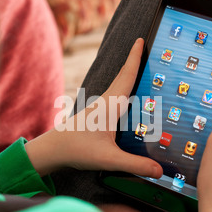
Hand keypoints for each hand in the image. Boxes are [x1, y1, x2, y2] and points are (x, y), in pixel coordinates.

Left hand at [25, 39, 162, 178]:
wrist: (52, 150)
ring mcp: (100, 107)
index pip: (127, 76)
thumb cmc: (77, 150)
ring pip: (119, 86)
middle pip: (124, 77)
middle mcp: (106, 102)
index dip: (136, 58)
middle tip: (147, 48)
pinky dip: (125, 90)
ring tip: (144, 69)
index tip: (140, 40)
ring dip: (130, 75)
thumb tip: (159, 172)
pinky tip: (130, 99)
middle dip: (136, 62)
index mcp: (111, 105)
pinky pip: (116, 96)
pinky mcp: (98, 114)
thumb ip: (135, 165)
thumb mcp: (109, 159)